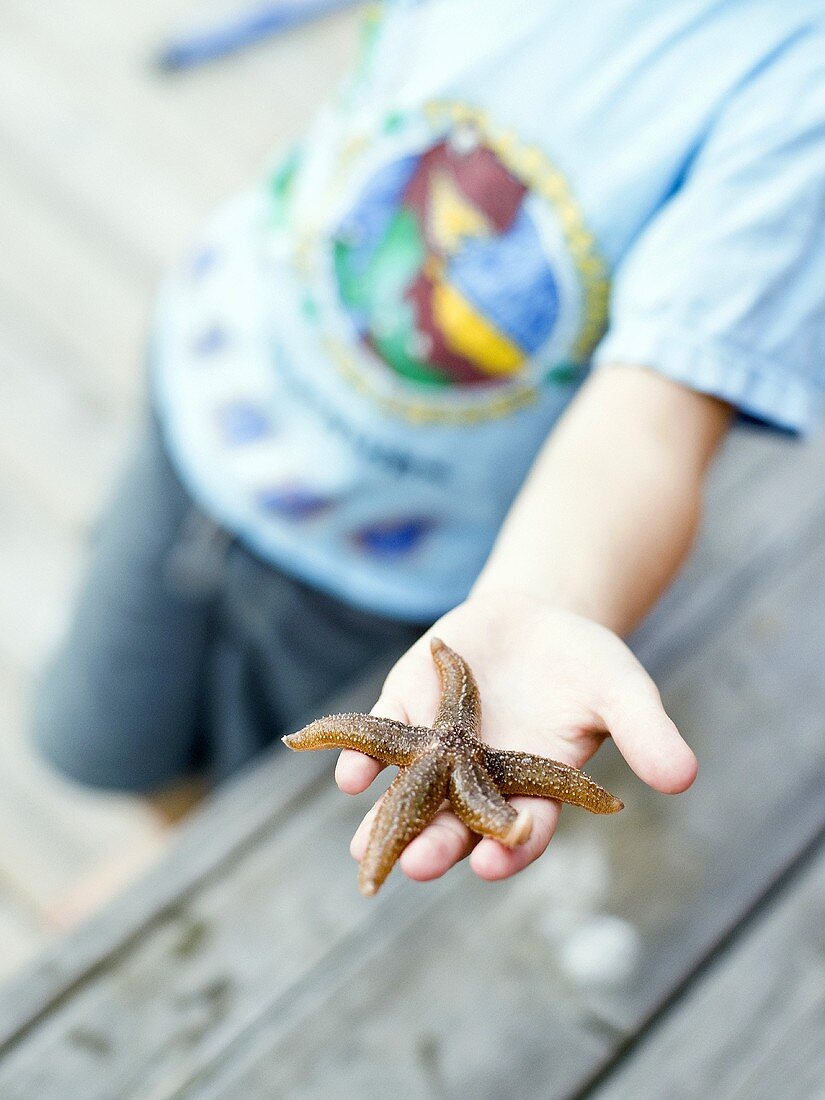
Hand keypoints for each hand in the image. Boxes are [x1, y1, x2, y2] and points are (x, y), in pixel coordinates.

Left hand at [336, 589, 696, 884]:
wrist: (536, 616)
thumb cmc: (586, 662)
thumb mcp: (622, 689)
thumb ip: (646, 732)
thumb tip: (685, 777)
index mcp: (533, 788)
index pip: (521, 830)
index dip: (509, 848)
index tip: (494, 864)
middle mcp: (479, 779)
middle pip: (456, 824)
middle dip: (436, 846)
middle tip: (417, 866)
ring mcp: (439, 747)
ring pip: (408, 793)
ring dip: (386, 820)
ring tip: (363, 850)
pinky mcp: (407, 709)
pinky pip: (381, 738)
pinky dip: (364, 759)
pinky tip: (350, 776)